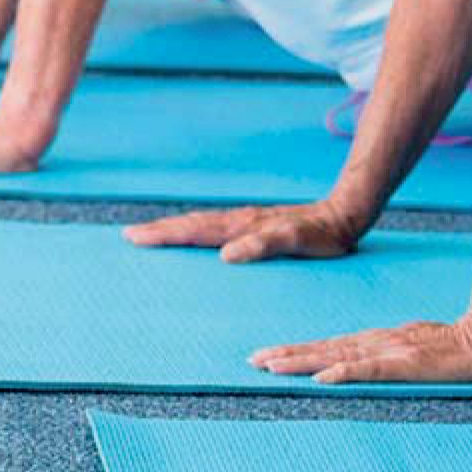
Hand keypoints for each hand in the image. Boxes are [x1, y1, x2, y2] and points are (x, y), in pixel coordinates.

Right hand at [122, 199, 365, 262]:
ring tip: (149, 234)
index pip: (195, 230)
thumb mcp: (295, 241)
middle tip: (128, 236)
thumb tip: (226, 254)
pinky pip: (215, 227)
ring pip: (201, 224)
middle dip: (160, 230)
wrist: (343, 216)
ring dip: (173, 228)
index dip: (165, 235)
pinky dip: (195, 230)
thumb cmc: (320, 235)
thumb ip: (262, 245)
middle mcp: (239, 221)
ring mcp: (245, 222)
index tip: (136, 238)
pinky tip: (193, 236)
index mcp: (242, 226)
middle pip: (191, 224)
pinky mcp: (254, 226)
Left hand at [247, 311, 471, 385]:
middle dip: (288, 355)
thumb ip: (388, 360)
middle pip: (325, 349)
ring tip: (273, 365)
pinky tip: (323, 378)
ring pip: (338, 356)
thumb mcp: (414, 355)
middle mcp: (378, 343)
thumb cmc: (455, 348)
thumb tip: (360, 369)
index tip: (267, 356)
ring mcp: (391, 351)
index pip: (330, 347)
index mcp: (378, 342)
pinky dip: (345, 372)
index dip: (297, 351)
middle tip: (253, 360)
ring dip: (304, 361)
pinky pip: (370, 369)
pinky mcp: (407, 363)